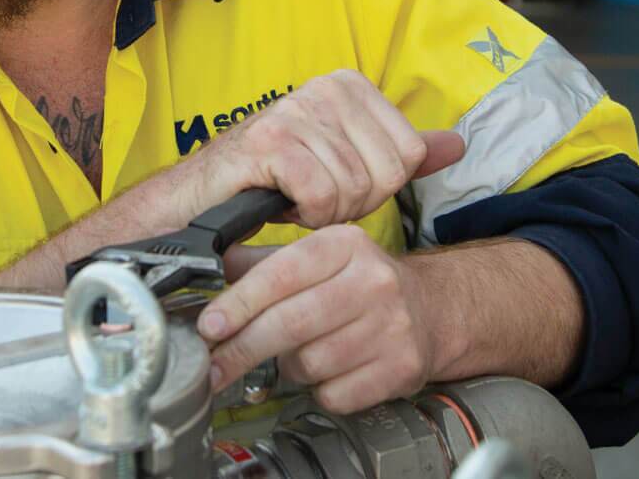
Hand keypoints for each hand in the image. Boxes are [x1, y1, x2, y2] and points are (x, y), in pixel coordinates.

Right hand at [192, 70, 465, 228]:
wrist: (202, 200)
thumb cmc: (272, 181)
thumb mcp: (347, 161)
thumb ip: (403, 152)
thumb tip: (457, 144)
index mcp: (349, 86)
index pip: (409, 154)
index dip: (378, 186)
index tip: (337, 183)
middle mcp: (324, 88)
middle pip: (386, 173)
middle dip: (353, 202)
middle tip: (313, 196)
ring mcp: (295, 111)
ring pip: (353, 188)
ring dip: (323, 211)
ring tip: (292, 197)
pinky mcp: (269, 142)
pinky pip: (321, 194)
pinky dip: (304, 214)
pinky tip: (281, 203)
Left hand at [198, 225, 445, 413]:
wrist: (429, 310)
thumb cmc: (360, 284)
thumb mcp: (316, 257)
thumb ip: (262, 262)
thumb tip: (209, 265)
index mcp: (345, 245)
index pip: (281, 273)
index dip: (239, 303)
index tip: (209, 327)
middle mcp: (373, 281)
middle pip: (290, 323)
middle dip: (243, 349)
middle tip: (216, 366)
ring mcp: (392, 326)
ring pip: (309, 363)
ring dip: (291, 367)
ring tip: (301, 353)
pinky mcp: (400, 367)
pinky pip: (334, 393)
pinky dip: (322, 390)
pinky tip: (332, 370)